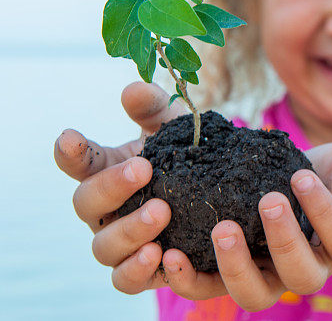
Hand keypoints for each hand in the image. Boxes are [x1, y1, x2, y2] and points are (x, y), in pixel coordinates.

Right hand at [54, 82, 185, 292]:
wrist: (221, 196)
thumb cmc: (187, 156)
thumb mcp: (175, 128)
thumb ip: (154, 108)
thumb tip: (131, 90)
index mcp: (106, 171)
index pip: (76, 161)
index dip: (70, 151)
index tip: (70, 137)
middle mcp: (105, 211)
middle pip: (87, 204)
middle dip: (112, 186)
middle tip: (145, 168)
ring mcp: (120, 243)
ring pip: (104, 247)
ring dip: (129, 230)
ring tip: (161, 212)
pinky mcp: (142, 271)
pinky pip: (126, 281)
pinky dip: (137, 271)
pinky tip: (161, 255)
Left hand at [160, 125, 331, 311]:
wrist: (299, 191)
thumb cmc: (330, 175)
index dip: (324, 212)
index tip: (301, 176)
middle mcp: (308, 269)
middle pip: (302, 276)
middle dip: (285, 241)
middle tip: (268, 200)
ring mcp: (269, 278)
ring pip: (257, 296)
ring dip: (237, 268)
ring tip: (221, 229)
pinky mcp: (231, 277)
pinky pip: (210, 292)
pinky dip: (190, 280)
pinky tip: (171, 252)